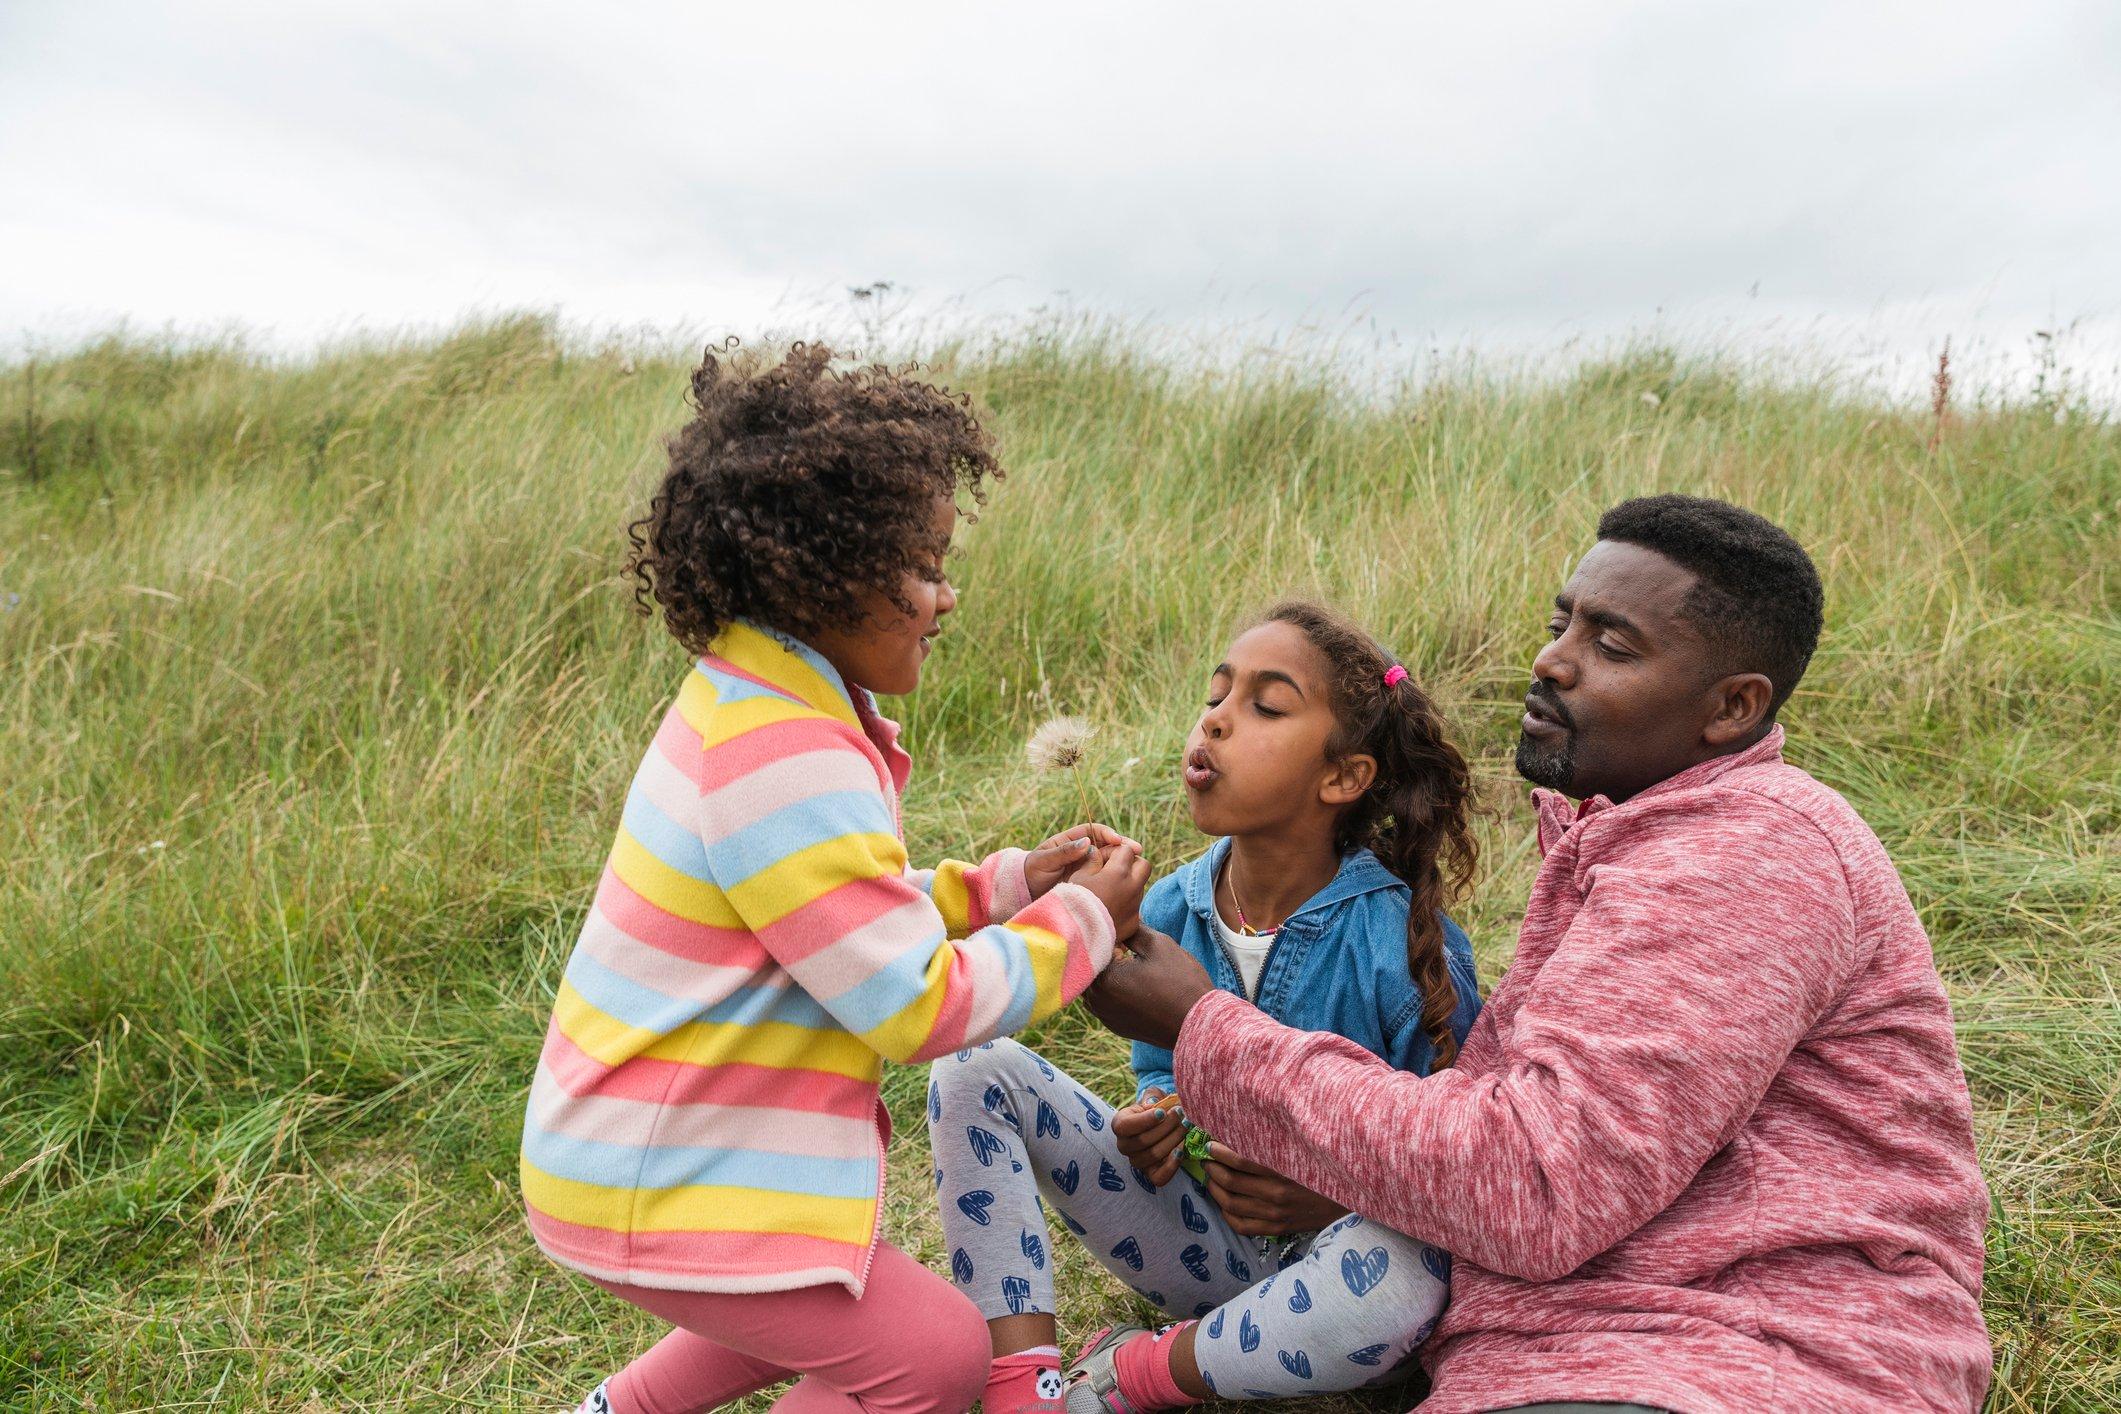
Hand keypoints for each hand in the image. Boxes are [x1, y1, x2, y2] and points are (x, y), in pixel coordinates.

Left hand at [1023, 823, 1141, 900]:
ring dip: (1123, 860)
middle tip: (1137, 850)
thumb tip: (1087, 843)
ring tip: (1137, 864)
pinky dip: (1117, 875)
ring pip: (1110, 860)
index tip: (1117, 840)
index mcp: (1071, 840)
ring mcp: (1087, 866)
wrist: (1025, 892)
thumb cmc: (1031, 872)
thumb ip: (1064, 852)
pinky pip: (1106, 875)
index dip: (1107, 833)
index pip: (1094, 831)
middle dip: (1122, 845)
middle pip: (1107, 844)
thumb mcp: (1044, 861)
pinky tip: (1127, 880)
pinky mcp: (1090, 881)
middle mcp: (1082, 851)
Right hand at [1069, 839, 1150, 940]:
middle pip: (1143, 865)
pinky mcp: (1134, 923)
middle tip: (1115, 869)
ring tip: (1108, 891)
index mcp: (1119, 872)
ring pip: (1140, 887)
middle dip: (1131, 863)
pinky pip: (1134, 907)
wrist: (1074, 934)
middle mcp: (1132, 888)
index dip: (1114, 851)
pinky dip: (1126, 904)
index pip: (1126, 850)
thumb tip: (1097, 853)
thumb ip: (1091, 861)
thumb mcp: (1078, 875)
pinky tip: (1109, 909)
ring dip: (1129, 884)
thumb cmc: (1073, 901)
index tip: (1102, 859)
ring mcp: (1135, 907)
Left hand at [1083, 928, 1213, 1047]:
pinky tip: (1133, 981)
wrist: (1197, 1024)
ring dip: (1107, 971)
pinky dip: (1113, 989)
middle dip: (1104, 952)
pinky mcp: (1115, 1026)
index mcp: (1103, 979)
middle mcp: (1096, 1000)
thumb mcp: (1158, 944)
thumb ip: (1132, 930)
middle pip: (1090, 966)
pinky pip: (1105, 1001)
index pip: (1092, 946)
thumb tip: (1120, 920)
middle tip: (1124, 941)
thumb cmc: (1180, 981)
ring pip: (1096, 985)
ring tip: (1128, 959)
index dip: (1107, 932)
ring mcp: (1104, 1016)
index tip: (1122, 925)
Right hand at [1112, 1089, 1186, 1186]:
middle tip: (1181, 1114)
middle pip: (1143, 1141)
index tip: (1162, 1112)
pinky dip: (1171, 1165)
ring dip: (1172, 1140)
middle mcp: (1124, 1145)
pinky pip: (1159, 1177)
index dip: (1144, 1121)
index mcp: (1120, 1124)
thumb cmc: (1156, 1108)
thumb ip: (1152, 1097)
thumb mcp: (1153, 1097)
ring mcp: (1137, 1161)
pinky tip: (1181, 1150)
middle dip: (1166, 1127)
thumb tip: (1152, 1105)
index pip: (1125, 1126)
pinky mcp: (1150, 1174)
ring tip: (1186, 1126)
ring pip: (1153, 1155)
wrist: (1163, 1123)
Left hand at [1203, 1142, 1348, 1236]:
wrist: (1346, 1203)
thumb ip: (1273, 1146)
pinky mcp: (1276, 1229)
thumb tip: (1241, 1133)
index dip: (1219, 1152)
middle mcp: (1277, 1195)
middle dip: (1211, 1168)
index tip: (1209, 1144)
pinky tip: (1223, 1203)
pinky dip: (1226, 1213)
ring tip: (1210, 1177)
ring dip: (1214, 1188)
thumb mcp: (1300, 1154)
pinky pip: (1241, 1226)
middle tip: (1205, 1159)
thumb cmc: (1321, 1172)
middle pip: (1230, 1182)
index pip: (1240, 1160)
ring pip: (1230, 1204)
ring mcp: (1275, 1215)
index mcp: (1283, 1171)